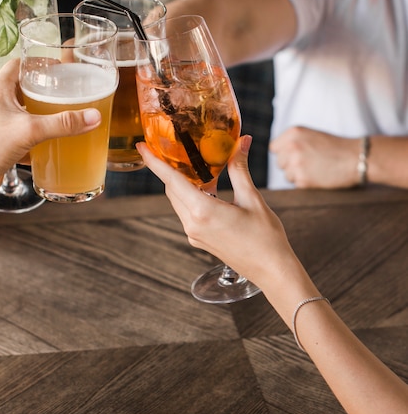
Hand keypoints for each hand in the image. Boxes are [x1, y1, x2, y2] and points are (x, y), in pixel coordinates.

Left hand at [0, 59, 100, 202]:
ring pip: (13, 114)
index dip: (37, 64)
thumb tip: (93, 117)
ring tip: (53, 118)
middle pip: (17, 89)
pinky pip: (11, 135)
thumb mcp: (29, 130)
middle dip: (37, 92)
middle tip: (59, 95)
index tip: (55, 69)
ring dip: (31, 116)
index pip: (17, 65)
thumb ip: (63, 123)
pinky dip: (26, 139)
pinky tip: (41, 146)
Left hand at [136, 137, 297, 290]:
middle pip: (172, 189)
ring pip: (178, 201)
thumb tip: (242, 142)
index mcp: (203, 211)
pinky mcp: (198, 239)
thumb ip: (240, 169)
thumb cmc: (266, 238)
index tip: (141, 147)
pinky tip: (208, 188)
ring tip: (197, 167)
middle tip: (173, 150)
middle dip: (170, 168)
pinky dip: (191, 196)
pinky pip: (187, 212)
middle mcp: (192, 224)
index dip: (153, 162)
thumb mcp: (252, 199)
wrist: (272, 271)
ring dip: (183, 183)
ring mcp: (193, 234)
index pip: (171, 180)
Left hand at [270, 127, 359, 188]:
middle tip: (310, 163)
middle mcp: (291, 147)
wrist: (356, 158)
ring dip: (298, 174)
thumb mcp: (311, 135)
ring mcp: (296, 163)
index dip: (284, 153)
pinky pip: (296, 183)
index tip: (296, 156)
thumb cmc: (336, 147)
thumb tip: (276, 154)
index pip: (274, 148)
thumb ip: (292, 142)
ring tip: (316, 169)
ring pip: (287, 174)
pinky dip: (305, 183)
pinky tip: (319, 176)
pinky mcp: (302, 179)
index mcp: (293, 133)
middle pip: (279, 162)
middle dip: (290, 165)